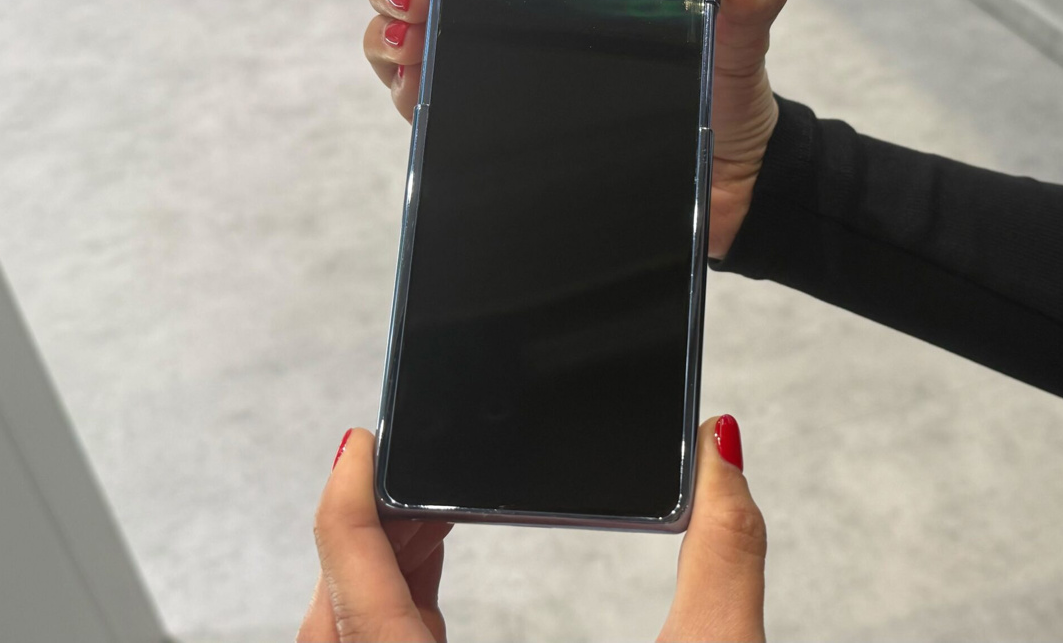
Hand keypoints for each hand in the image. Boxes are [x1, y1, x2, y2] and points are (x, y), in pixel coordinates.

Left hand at [297, 416, 765, 641]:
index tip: (363, 443)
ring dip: (379, 575)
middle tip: (425, 468)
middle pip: (339, 619)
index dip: (346, 505)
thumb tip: (719, 454)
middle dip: (373, 530)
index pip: (358, 594)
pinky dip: (392, 616)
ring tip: (436, 516)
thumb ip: (724, 558)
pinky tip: (431, 589)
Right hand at [363, 0, 793, 258]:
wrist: (733, 195)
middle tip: (412, 0)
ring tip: (408, 49)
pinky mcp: (494, 144)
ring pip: (413, 52)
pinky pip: (429, 118)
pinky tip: (418, 97)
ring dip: (392, 42)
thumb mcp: (739, 46)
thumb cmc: (727, 108)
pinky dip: (409, 100)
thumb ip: (752, 1)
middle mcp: (520, 37)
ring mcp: (500, 89)